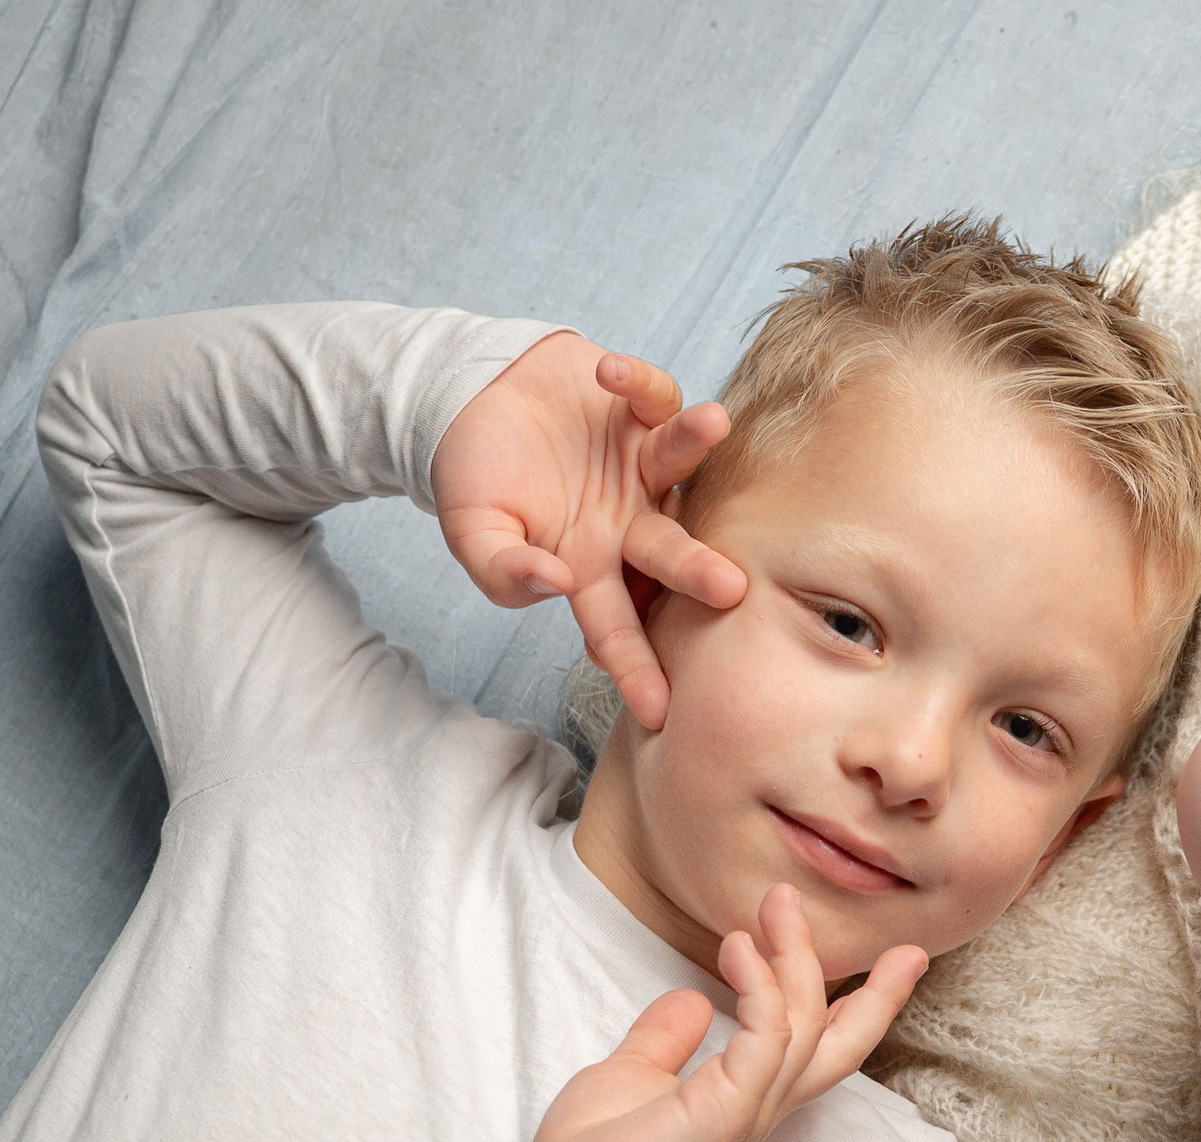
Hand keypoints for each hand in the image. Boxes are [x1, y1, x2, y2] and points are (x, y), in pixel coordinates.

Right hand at [434, 332, 749, 730]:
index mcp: (591, 565)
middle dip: (696, 570)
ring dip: (694, 444)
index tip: (660, 711)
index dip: (637, 667)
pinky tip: (607, 372)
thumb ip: (503, 570)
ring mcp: (641, 465)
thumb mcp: (472, 535)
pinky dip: (636, 380)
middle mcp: (629, 522)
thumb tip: (552, 583)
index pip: (618, 626)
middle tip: (730, 589)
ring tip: (710, 422)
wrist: (470, 403)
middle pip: (669, 552)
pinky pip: (652, 394)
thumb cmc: (476, 479)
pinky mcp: (640, 407)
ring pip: (679, 463)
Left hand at [522, 885, 926, 1141]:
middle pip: (842, 1047)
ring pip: (805, 1025)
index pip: (818, 1050)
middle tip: (906, 947)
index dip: (856, 1008)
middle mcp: (762, 1107)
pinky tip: (740, 947)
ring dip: (796, 957)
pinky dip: (761, 986)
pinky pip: (768, 1036)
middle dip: (879, 997)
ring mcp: (750, 1108)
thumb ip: (667, 1038)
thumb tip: (695, 998)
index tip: (892, 966)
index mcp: (747, 1101)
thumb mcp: (633, 1075)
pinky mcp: (729, 1106)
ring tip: (777, 904)